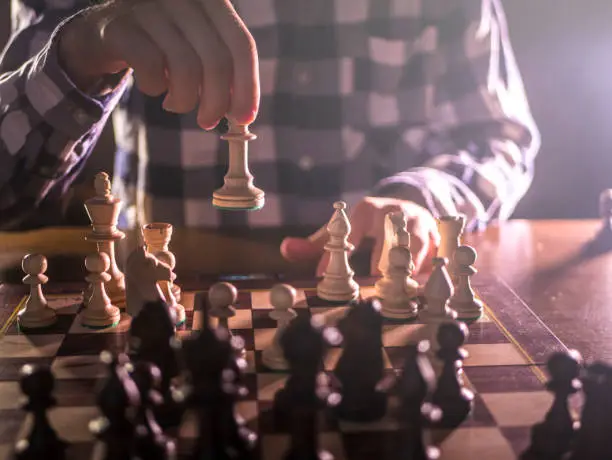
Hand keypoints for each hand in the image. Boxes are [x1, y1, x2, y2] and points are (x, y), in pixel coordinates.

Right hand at [58, 0, 258, 128]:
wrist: (103, 32)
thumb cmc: (162, 46)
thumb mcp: (199, 50)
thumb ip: (224, 74)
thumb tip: (244, 115)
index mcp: (212, 0)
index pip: (241, 45)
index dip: (247, 86)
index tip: (244, 117)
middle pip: (217, 61)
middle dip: (216, 102)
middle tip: (207, 121)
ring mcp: (151, 6)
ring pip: (186, 68)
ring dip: (185, 100)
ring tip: (176, 103)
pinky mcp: (121, 24)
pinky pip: (151, 68)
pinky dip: (154, 87)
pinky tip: (152, 86)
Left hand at [280, 197, 439, 275]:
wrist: (411, 204)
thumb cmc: (371, 224)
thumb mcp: (345, 229)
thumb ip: (317, 243)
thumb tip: (284, 249)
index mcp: (368, 210)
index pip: (351, 232)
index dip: (337, 255)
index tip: (325, 276)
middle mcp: (396, 213)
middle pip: (388, 239)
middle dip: (382, 261)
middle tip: (373, 282)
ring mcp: (420, 224)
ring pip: (416, 247)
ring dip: (408, 268)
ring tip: (398, 286)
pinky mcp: (437, 237)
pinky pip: (436, 255)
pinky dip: (428, 271)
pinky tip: (420, 287)